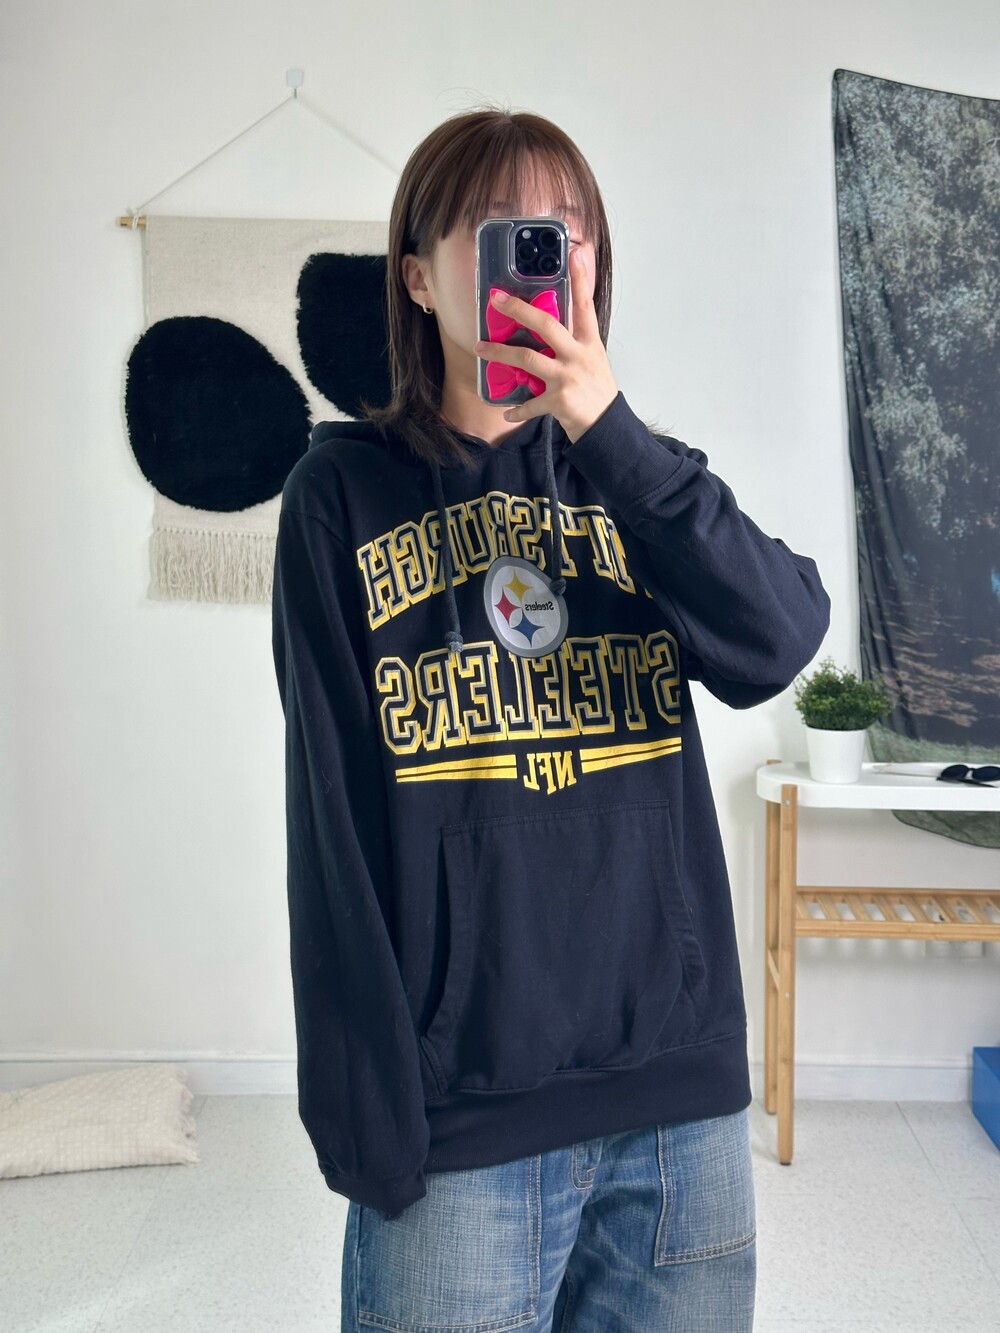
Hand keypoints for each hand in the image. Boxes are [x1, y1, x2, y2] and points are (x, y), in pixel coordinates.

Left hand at [473, 249, 618, 444]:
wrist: (607, 425)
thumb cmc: (597, 391)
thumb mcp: (592, 359)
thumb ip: (573, 342)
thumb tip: (546, 328)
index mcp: (589, 343)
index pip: (585, 305)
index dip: (581, 279)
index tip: (574, 253)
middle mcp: (579, 356)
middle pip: (546, 325)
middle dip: (518, 310)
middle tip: (496, 300)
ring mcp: (568, 377)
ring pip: (528, 359)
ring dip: (500, 353)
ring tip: (480, 349)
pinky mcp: (559, 401)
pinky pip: (530, 403)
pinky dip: (517, 409)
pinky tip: (506, 411)